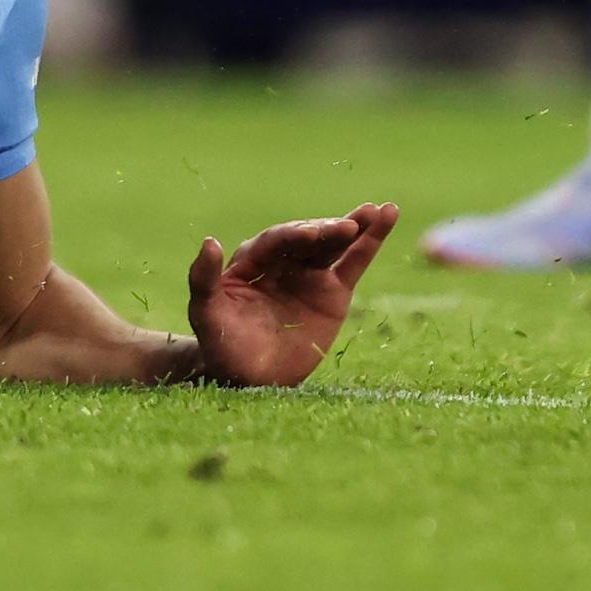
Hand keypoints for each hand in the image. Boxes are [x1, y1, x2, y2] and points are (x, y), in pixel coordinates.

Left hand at [184, 203, 396, 387]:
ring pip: (333, 244)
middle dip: (327, 231)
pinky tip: (386, 216)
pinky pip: (353, 262)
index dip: (293, 236)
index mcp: (252, 260)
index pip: (275, 242)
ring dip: (355, 226)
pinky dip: (370, 241)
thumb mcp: (206, 315)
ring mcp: (309, 273)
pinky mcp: (333, 290)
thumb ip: (203, 280)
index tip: (311, 234)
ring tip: (379, 211)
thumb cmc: (222, 345)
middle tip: (347, 227)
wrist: (249, 379)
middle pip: (308, 239)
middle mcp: (282, 260)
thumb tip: (210, 241)